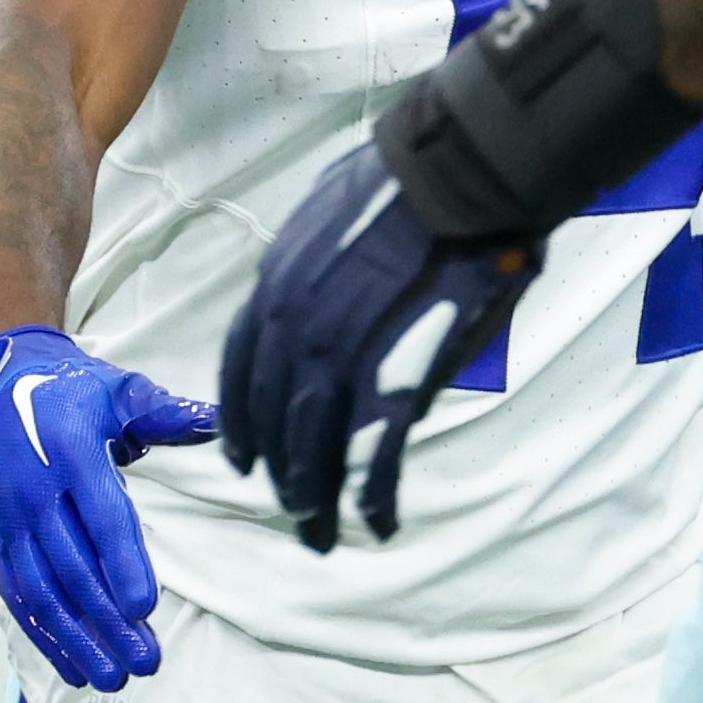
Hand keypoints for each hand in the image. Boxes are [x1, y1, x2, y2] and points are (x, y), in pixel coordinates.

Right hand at [0, 327, 217, 689]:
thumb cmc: (72, 391)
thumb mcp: (119, 390)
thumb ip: (164, 412)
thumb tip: (214, 421)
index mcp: (68, 448)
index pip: (97, 513)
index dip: (119, 562)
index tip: (142, 607)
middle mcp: (31, 487)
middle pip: (70, 563)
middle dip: (105, 618)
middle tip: (145, 660)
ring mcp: (9, 517)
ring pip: (41, 588)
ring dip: (76, 637)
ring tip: (114, 677)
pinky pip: (18, 593)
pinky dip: (45, 634)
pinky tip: (74, 667)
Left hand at [220, 145, 540, 551]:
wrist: (461, 171)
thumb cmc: (409, 179)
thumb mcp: (331, 212)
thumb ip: (316, 262)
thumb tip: (321, 285)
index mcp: (278, 284)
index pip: (241, 367)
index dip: (242, 418)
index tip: (244, 456)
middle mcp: (295, 325)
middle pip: (273, 416)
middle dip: (281, 470)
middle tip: (293, 509)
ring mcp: (345, 354)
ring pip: (315, 443)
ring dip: (318, 493)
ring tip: (323, 531)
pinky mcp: (400, 374)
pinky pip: (377, 450)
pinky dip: (374, 492)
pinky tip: (378, 520)